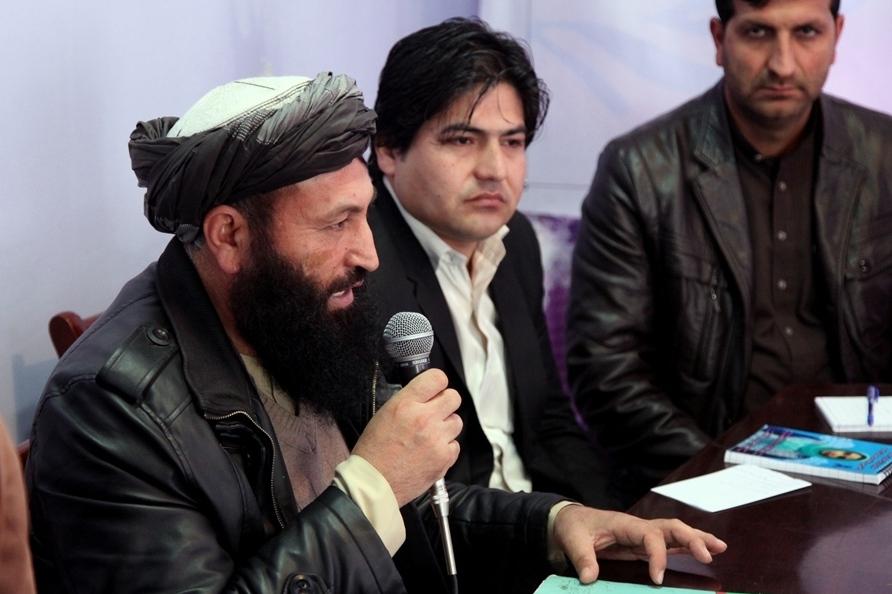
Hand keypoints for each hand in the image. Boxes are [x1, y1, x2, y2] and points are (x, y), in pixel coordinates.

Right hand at [353, 369, 461, 506]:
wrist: (374, 483)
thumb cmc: (374, 452)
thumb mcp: (384, 414)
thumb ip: (408, 401)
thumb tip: (426, 394)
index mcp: (406, 404)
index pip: (437, 378)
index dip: (437, 383)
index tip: (436, 388)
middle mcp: (424, 419)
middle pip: (453, 397)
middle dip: (445, 403)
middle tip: (435, 412)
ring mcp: (437, 439)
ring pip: (456, 421)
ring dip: (446, 426)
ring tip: (429, 435)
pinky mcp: (444, 458)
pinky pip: (455, 445)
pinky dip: (445, 447)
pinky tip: (430, 451)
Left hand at [553, 506, 726, 584]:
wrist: (570, 520)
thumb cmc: (573, 527)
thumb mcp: (573, 540)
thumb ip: (582, 558)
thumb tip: (589, 578)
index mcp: (624, 524)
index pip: (650, 535)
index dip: (657, 556)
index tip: (657, 578)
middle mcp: (639, 527)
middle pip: (671, 527)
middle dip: (691, 539)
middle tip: (709, 555)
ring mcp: (643, 534)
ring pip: (676, 532)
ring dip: (698, 539)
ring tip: (721, 548)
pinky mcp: (644, 542)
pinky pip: (670, 543)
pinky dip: (689, 546)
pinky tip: (706, 553)